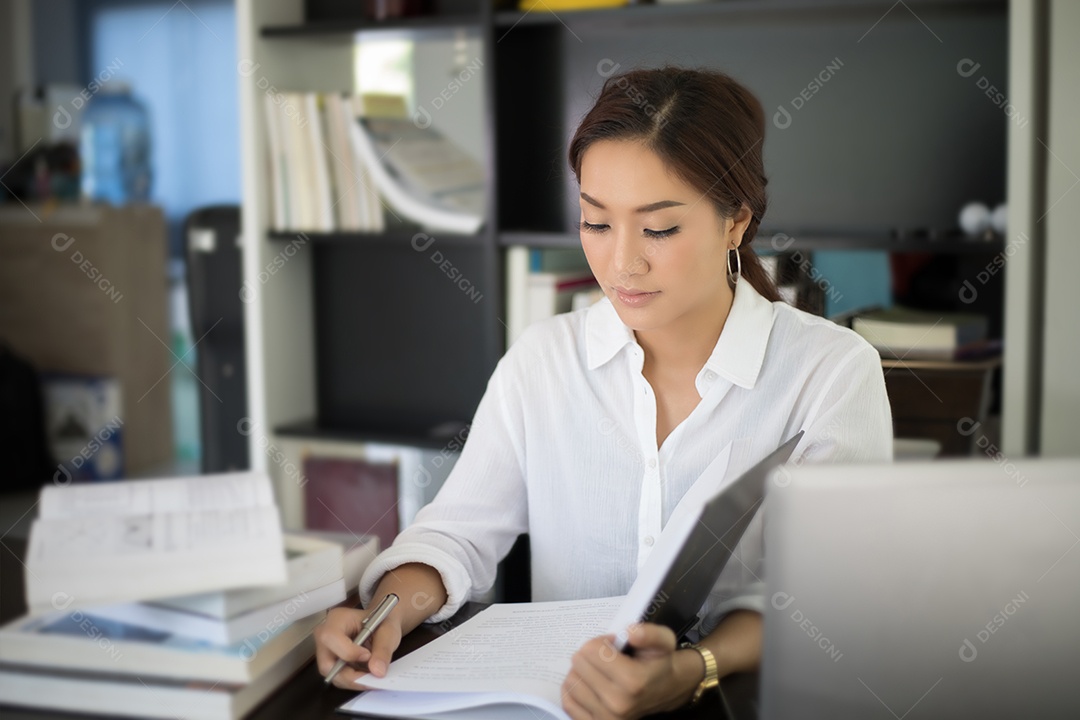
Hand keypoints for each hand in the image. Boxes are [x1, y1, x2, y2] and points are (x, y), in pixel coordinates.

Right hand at [314, 606, 402, 689]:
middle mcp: (325, 636)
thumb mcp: (388, 631)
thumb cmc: (382, 621)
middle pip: (327, 663)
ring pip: (332, 675)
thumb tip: (377, 671)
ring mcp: (327, 651)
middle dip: (350, 675)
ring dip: (354, 680)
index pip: (331, 637)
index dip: (348, 652)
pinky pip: (338, 678)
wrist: (381, 624)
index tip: (368, 656)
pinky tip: (367, 676)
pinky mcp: (332, 663)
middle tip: (372, 677)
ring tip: (372, 676)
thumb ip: (383, 649)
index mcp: (337, 619)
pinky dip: (354, 680)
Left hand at [560, 623, 700, 719]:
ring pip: (571, 681)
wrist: (667, 689)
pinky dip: (574, 690)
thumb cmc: (660, 662)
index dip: (601, 641)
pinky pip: (568, 701)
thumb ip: (650, 633)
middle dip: (590, 654)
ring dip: (582, 671)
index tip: (613, 645)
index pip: (591, 650)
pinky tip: (589, 684)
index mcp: (633, 681)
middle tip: (606, 658)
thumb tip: (631, 633)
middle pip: (579, 663)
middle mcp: (618, 703)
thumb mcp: (664, 640)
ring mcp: (605, 718)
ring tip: (600, 671)